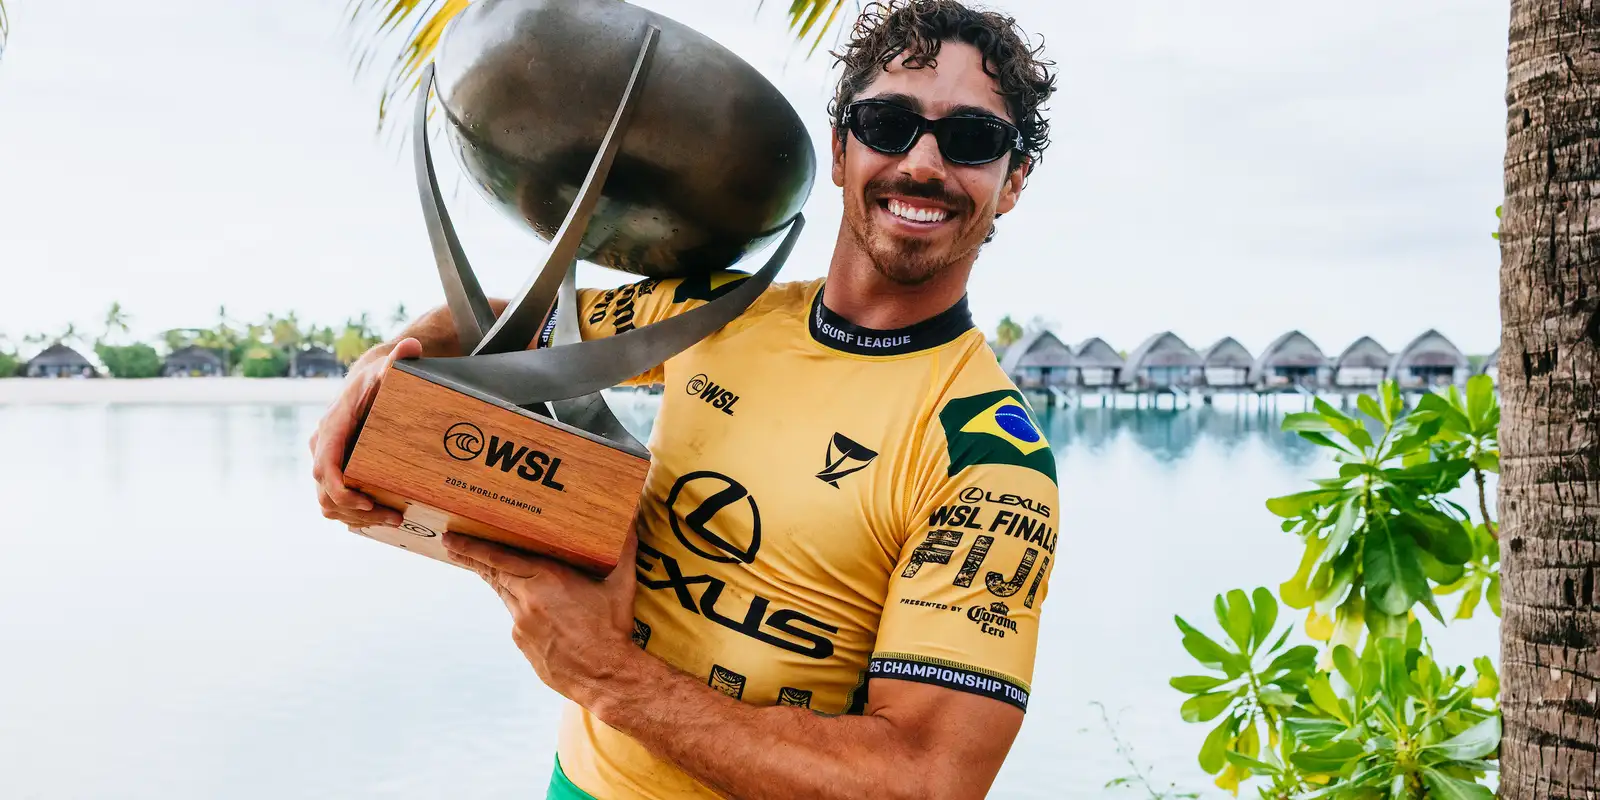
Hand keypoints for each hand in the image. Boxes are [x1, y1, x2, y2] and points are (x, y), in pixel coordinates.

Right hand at [309, 337, 423, 531]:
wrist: (366, 382)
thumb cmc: (378, 377)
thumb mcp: (388, 368)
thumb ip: (399, 360)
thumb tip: (411, 347)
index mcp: (331, 428)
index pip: (325, 467)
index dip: (342, 491)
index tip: (367, 503)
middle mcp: (321, 447)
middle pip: (326, 494)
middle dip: (357, 511)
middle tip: (395, 517)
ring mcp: (325, 461)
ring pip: (328, 504)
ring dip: (357, 519)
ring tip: (394, 519)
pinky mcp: (334, 471)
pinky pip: (335, 503)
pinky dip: (354, 516)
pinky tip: (381, 518)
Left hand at [442, 531, 638, 701]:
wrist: (605, 675)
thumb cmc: (613, 628)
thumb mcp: (621, 585)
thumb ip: (625, 549)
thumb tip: (633, 520)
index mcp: (546, 580)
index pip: (499, 558)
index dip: (472, 548)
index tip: (450, 540)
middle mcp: (527, 601)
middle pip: (494, 575)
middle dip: (474, 559)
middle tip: (455, 546)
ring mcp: (521, 625)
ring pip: (506, 597)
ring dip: (500, 583)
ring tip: (493, 571)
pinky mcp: (522, 644)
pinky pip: (518, 620)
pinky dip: (522, 609)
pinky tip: (536, 611)